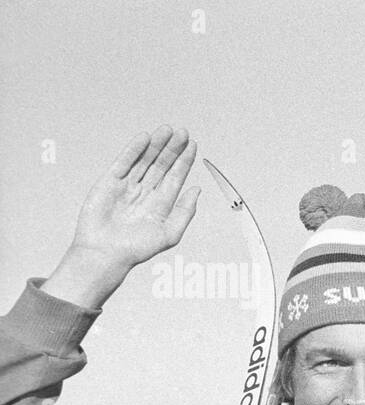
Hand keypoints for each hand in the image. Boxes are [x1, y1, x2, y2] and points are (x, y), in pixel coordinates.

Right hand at [44, 126, 198, 307]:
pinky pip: (124, 162)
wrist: (105, 253)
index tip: (192, 145)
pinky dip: (134, 150)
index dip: (184, 161)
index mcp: (161, 203)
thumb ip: (185, 211)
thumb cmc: (137, 249)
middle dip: (172, 149)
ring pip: (144, 160)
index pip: (175, 177)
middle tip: (182, 132)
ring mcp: (127, 186)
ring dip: (156, 145)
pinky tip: (145, 138)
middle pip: (161, 165)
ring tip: (167, 130)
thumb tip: (197, 189)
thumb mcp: (170, 233)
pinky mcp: (109, 182)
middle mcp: (145, 192)